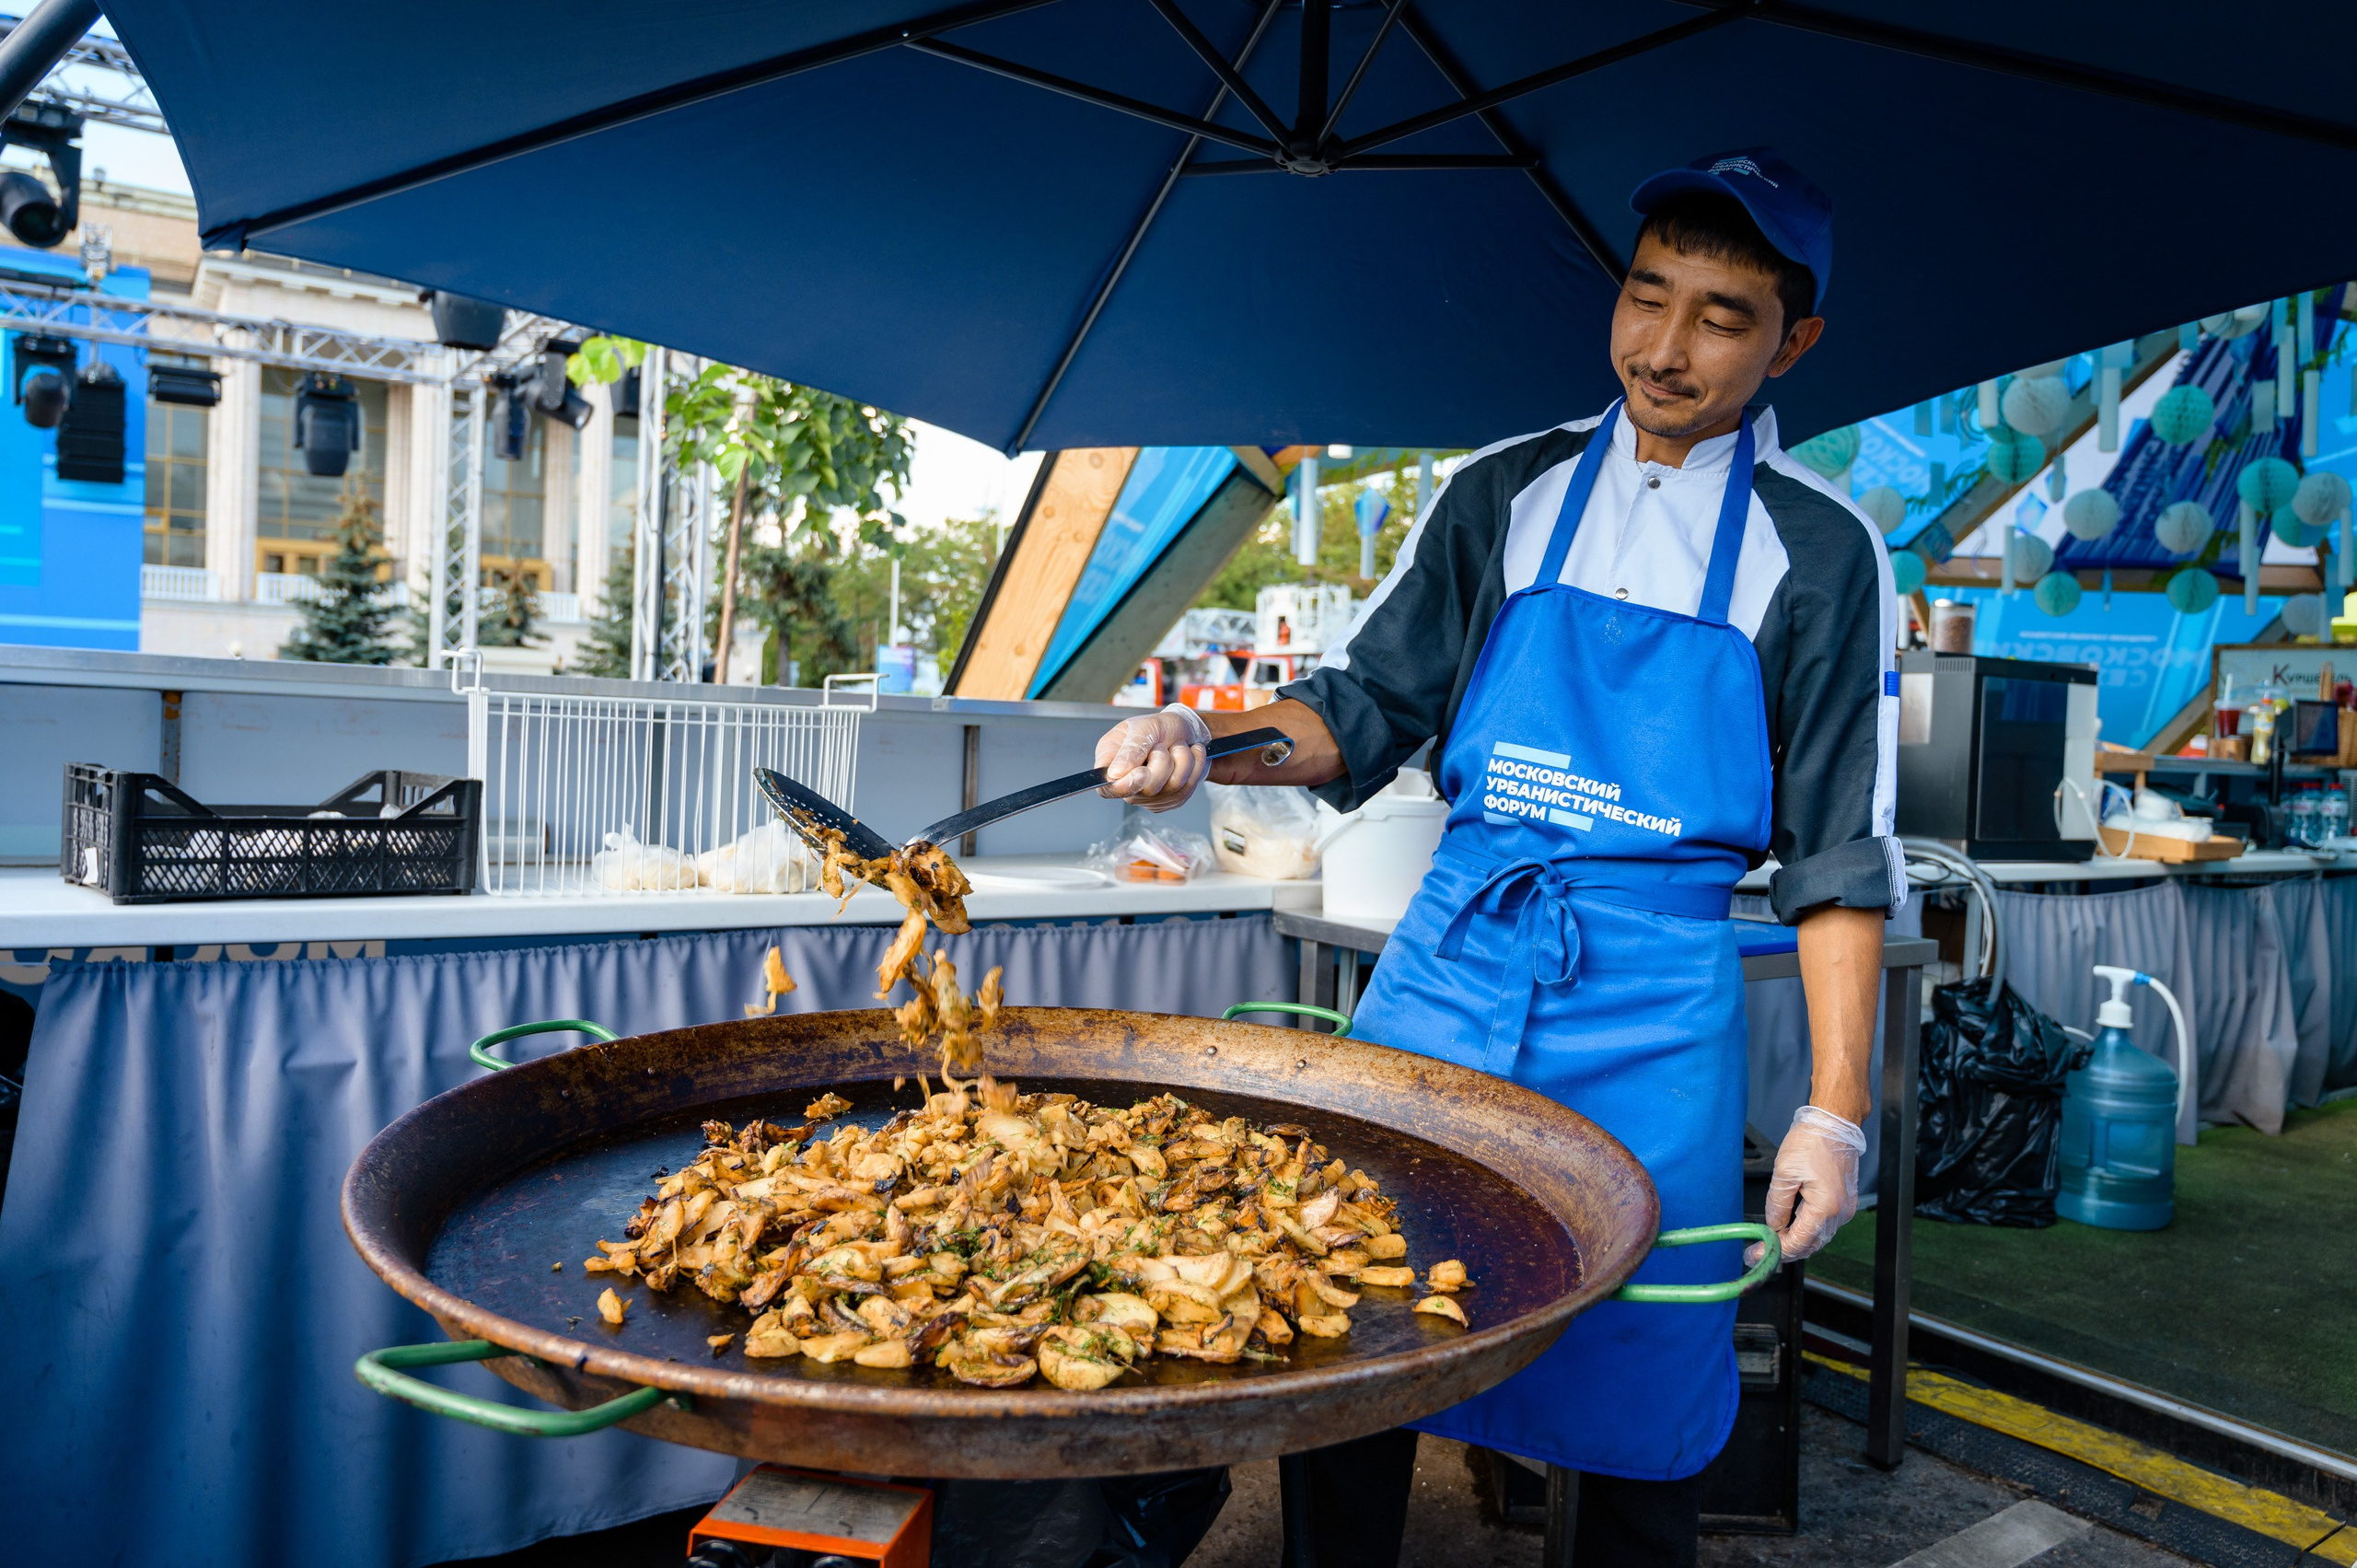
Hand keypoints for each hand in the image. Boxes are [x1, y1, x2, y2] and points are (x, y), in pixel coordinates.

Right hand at [1095, 703, 1211, 811]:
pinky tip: (1189, 756)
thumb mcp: (1144, 726)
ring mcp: (1148, 796)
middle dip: (1163, 762)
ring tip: (1177, 748)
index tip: (1143, 772)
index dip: (1126, 785)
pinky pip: (1186, 791)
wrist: (1187, 731)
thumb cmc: (1161, 727)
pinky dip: (1194, 768)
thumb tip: (1115, 773)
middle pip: (1146, 789)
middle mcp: (1126, 783)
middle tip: (1162, 746)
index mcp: (1110, 761)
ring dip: (1182, 761)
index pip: (1108, 788)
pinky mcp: (1169, 800)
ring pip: (1171, 790)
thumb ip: (1131, 748)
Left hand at [1745, 1105, 1866, 1265]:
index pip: (1798, 1242)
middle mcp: (1840, 1213)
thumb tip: (1773, 1226)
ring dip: (1796, 1242)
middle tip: (1759, 1251)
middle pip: (1810, 1244)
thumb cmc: (1812, 1142)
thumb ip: (1777, 1204)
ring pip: (1818, 1237)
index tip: (1755, 1254)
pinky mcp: (1844, 1201)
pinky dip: (1807, 1231)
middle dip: (1784, 1251)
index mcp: (1825, 1207)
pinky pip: (1824, 1225)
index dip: (1775, 1251)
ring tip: (1770, 1242)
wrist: (1834, 1123)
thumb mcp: (1784, 1173)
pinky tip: (1789, 1228)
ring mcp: (1845, 1208)